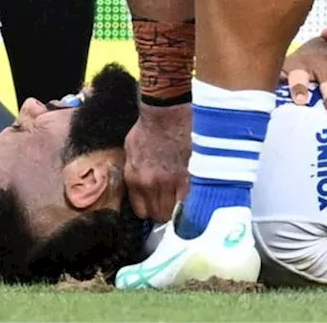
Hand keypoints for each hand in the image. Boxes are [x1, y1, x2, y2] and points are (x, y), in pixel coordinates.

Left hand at [123, 104, 190, 223]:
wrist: (167, 111)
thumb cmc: (149, 127)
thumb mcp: (130, 150)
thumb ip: (134, 172)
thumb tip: (140, 188)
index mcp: (135, 179)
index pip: (143, 212)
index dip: (152, 210)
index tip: (159, 206)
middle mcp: (151, 184)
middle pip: (160, 215)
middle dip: (167, 212)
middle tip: (174, 203)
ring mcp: (172, 181)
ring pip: (177, 211)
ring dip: (181, 208)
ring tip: (186, 200)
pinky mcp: (190, 175)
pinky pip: (191, 200)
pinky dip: (193, 201)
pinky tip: (195, 196)